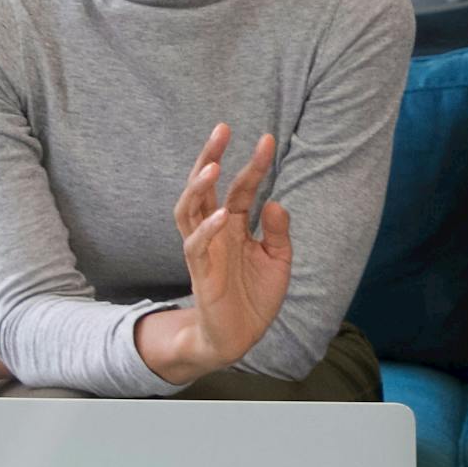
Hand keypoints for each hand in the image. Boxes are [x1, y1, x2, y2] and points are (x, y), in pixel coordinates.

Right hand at [167, 123, 293, 373]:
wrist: (240, 338)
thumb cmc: (255, 296)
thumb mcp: (277, 260)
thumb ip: (277, 232)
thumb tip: (275, 201)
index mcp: (234, 225)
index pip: (240, 186)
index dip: (253, 163)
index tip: (266, 139)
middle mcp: (215, 231)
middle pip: (204, 186)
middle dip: (211, 156)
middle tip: (222, 128)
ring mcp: (205, 250)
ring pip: (189, 210)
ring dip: (198, 187)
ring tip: (211, 166)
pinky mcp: (201, 273)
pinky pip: (196, 246)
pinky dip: (207, 229)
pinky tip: (222, 214)